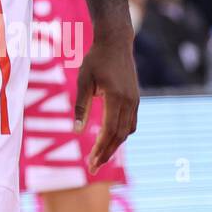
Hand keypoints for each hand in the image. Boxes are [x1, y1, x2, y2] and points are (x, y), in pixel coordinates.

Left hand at [74, 27, 138, 173]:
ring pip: (127, 131)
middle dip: (106, 153)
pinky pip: (130, 123)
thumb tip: (76, 132)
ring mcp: (134, 101)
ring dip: (114, 146)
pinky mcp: (135, 99)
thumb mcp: (83, 81)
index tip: (91, 163)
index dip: (101, 149)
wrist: (116, 43)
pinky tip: (110, 139)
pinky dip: (120, 134)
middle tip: (93, 168)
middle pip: (119, 136)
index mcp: (116, 98)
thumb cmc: (96, 60)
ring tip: (100, 156)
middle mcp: (129, 102)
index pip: (109, 131)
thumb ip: (81, 107)